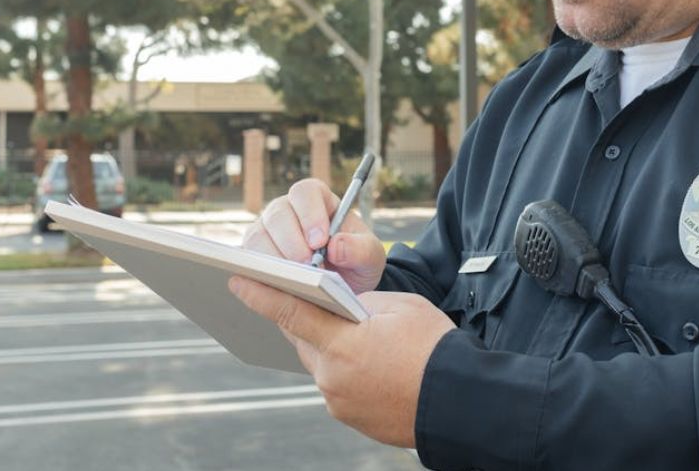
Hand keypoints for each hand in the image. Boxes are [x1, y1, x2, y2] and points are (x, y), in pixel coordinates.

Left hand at [229, 277, 455, 447]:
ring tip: (359, 337)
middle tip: (311, 300)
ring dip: (330, 346)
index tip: (238, 280)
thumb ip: (362, 303)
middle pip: (303, 339)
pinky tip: (371, 364)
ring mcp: (338, 401)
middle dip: (305, 319)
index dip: (261, 295)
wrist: (460, 402)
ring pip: (320, 363)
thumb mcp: (401, 307)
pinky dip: (346, 370)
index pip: (290, 313)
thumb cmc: (435, 349)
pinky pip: (337, 385)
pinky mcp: (349, 417)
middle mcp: (331, 376)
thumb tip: (345, 305)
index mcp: (342, 344)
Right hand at [242, 178, 386, 292]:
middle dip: (292, 241)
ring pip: (258, 235)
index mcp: (317, 199)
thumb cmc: (355, 261)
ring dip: (275, 258)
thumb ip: (361, 249)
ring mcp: (267, 231)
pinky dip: (260, 273)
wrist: (345, 284)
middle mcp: (288, 210)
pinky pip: (249, 260)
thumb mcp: (370, 256)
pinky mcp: (255, 255)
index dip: (310, 214)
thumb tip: (336, 246)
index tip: (320, 241)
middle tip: (307, 266)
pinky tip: (278, 286)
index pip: (306, 193)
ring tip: (295, 279)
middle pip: (278, 214)